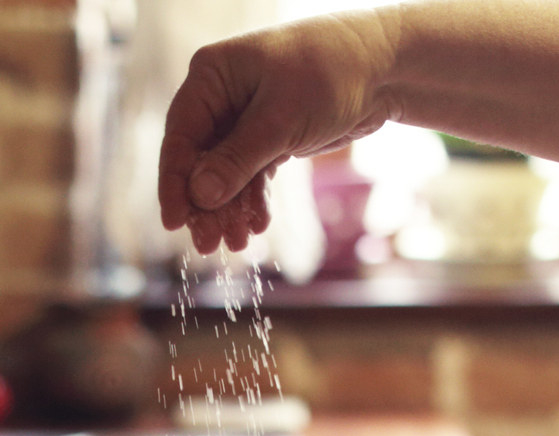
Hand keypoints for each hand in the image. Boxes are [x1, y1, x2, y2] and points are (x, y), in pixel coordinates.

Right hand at [159, 13, 399, 254]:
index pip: (181, 136)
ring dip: (230, 209)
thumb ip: (238, 159)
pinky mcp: (270, 136)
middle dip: (206, 205)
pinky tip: (258, 224)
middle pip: (200, 159)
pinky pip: (251, 174)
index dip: (175, 183)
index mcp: (212, 76)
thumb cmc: (331, 72)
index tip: (174, 223)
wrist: (384, 67)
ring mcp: (245, 117)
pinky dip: (254, 199)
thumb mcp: (280, 118)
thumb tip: (199, 195)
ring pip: (225, 172)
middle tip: (209, 245)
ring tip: (238, 243)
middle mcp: (222, 95)